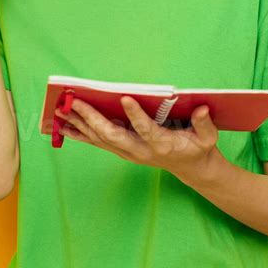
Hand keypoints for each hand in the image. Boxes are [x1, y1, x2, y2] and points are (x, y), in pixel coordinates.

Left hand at [55, 96, 220, 182]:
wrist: (191, 169)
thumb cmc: (198, 148)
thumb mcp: (208, 138)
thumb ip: (204, 124)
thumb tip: (202, 109)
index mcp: (162, 145)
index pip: (146, 130)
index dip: (136, 116)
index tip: (125, 98)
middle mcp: (140, 151)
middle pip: (112, 135)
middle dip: (92, 118)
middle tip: (74, 101)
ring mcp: (129, 152)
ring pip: (99, 138)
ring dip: (79, 124)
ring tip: (60, 110)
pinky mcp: (122, 151)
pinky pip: (98, 142)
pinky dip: (80, 133)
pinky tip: (64, 125)